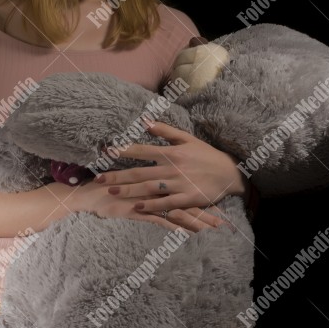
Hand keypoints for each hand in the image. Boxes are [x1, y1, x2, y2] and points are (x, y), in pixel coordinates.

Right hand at [50, 179, 223, 232]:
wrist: (90, 193)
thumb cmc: (110, 184)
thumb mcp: (130, 175)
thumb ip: (145, 171)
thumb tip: (159, 170)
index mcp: (157, 176)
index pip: (185, 183)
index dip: (202, 191)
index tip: (220, 197)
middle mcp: (157, 187)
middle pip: (187, 199)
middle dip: (207, 211)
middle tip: (224, 221)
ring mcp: (150, 200)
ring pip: (179, 211)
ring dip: (197, 222)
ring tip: (215, 231)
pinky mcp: (142, 212)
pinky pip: (163, 220)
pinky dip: (176, 227)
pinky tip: (190, 235)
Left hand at [94, 121, 249, 215]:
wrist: (230, 173)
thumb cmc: (206, 155)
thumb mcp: (187, 138)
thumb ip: (165, 131)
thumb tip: (145, 121)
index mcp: (171, 152)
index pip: (141, 151)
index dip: (122, 152)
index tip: (105, 153)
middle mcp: (172, 168)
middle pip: (139, 172)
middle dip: (117, 176)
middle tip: (98, 179)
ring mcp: (179, 184)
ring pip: (148, 188)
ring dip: (129, 190)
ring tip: (111, 192)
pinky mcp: (187, 198)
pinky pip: (166, 202)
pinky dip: (151, 205)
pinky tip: (137, 206)